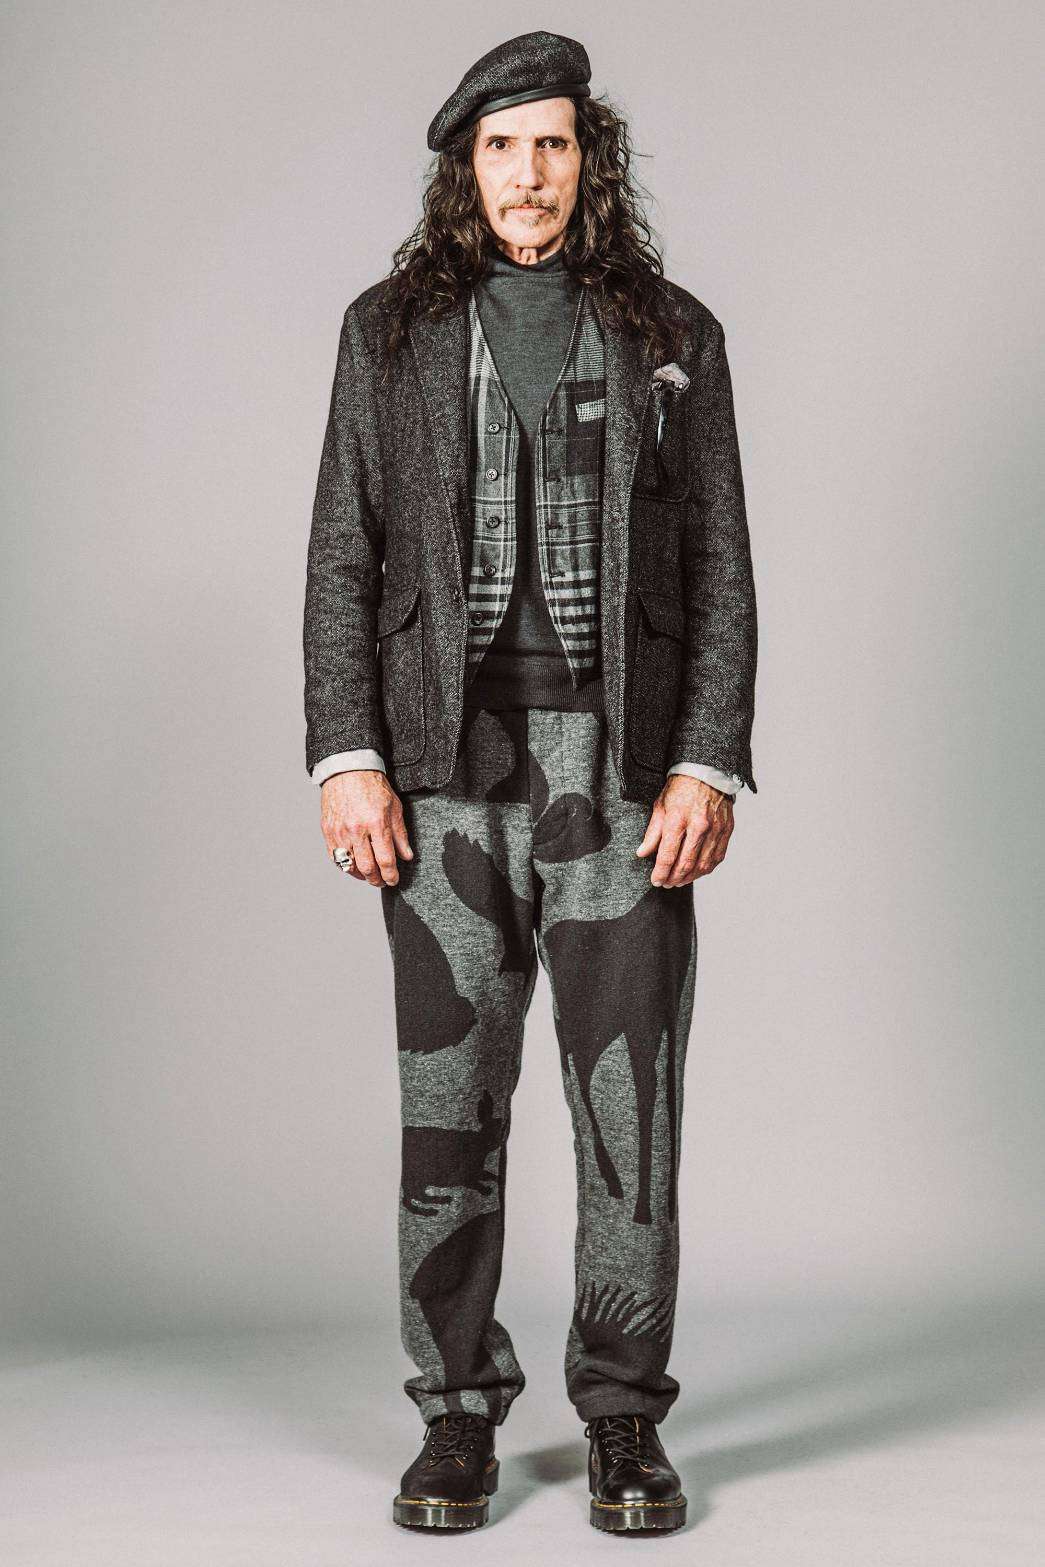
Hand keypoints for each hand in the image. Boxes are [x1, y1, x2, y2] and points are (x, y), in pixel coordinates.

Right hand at [320, 770, 413, 886]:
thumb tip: (407, 856)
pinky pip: (335, 857)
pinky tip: (353, 866)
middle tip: (382, 882)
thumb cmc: (373, 787)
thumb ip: (400, 834)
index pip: (386, 860)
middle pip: (367, 867)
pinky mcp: (328, 831)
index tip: (394, 880)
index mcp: (377, 823)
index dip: (391, 875)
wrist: (348, 770)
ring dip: (361, 876)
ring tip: (369, 876)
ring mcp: (340, 831)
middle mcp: (357, 830)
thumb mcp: (394, 807)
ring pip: (350, 866)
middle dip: (377, 880)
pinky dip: (345, 866)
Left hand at [636, 775, 733, 887]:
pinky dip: (705, 869)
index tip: (656, 880)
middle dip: (674, 878)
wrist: (707, 773)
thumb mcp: (660, 807)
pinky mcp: (726, 830)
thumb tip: (642, 853)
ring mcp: (715, 829)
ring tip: (679, 881)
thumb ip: (652, 833)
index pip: (667, 855)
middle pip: (685, 864)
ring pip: (702, 865)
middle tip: (666, 883)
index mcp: (678, 819)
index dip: (660, 872)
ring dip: (690, 877)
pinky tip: (696, 871)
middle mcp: (698, 826)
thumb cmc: (680, 789)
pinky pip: (717, 858)